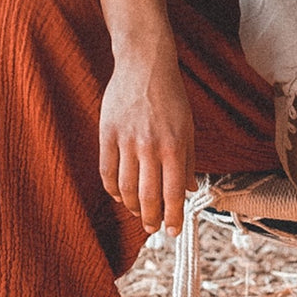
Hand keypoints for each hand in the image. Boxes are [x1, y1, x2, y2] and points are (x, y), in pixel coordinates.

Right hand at [99, 40, 195, 235]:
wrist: (144, 65)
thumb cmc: (171, 97)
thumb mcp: (187, 127)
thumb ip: (187, 160)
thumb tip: (189, 190)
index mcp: (174, 146)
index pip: (173, 193)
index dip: (173, 216)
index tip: (172, 231)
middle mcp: (149, 146)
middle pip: (146, 196)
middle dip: (151, 218)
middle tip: (154, 227)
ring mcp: (125, 141)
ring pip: (125, 188)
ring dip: (131, 207)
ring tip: (138, 213)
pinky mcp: (107, 134)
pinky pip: (107, 171)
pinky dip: (112, 189)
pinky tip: (119, 196)